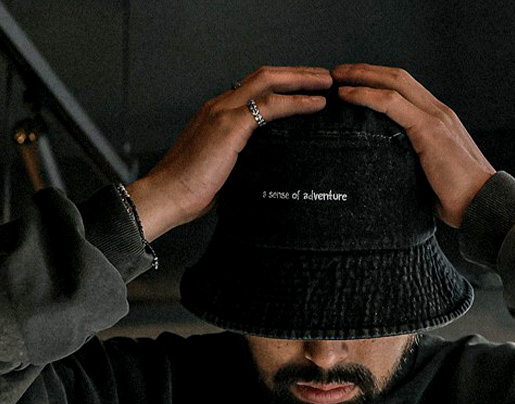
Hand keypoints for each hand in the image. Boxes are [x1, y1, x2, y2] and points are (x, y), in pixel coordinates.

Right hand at [128, 66, 332, 239]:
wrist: (166, 196)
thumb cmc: (187, 192)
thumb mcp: (219, 172)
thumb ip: (237, 163)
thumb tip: (261, 173)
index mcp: (215, 115)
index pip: (252, 89)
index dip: (280, 85)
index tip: (302, 89)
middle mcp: (218, 106)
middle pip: (264, 76)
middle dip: (296, 73)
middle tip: (322, 77)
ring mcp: (223, 113)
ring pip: (269, 82)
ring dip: (301, 80)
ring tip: (326, 83)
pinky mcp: (230, 127)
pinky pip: (270, 106)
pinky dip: (297, 102)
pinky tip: (315, 104)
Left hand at [331, 64, 494, 227]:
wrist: (482, 204)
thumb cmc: (459, 200)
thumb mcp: (431, 176)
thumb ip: (414, 167)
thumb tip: (392, 178)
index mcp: (439, 121)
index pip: (406, 89)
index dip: (379, 82)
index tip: (353, 84)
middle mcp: (439, 112)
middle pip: (397, 77)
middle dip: (365, 71)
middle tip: (337, 73)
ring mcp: (435, 117)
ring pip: (393, 82)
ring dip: (361, 77)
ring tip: (336, 79)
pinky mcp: (429, 129)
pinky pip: (391, 103)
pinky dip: (365, 95)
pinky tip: (346, 96)